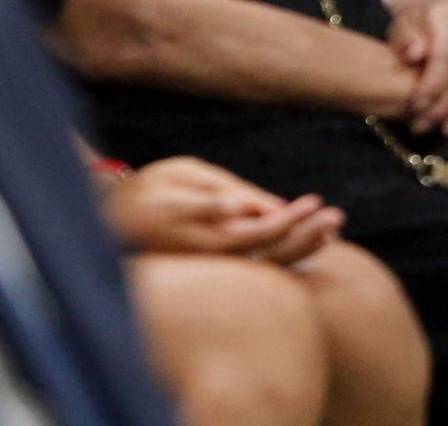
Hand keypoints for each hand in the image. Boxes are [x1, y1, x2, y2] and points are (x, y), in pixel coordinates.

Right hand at [102, 156, 342, 265]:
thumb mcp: (181, 179)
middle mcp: (214, 260)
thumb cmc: (151, 190)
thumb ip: (215, 196)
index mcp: (206, 239)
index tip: (315, 202)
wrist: (110, 220)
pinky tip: (310, 237)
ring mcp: (215, 267)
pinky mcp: (216, 265)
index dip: (291, 221)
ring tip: (332, 228)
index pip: (261, 235)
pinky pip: (258, 263)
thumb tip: (246, 207)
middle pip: (271, 256)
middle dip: (307, 237)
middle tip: (337, 217)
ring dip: (302, 246)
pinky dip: (287, 251)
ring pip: (268, 264)